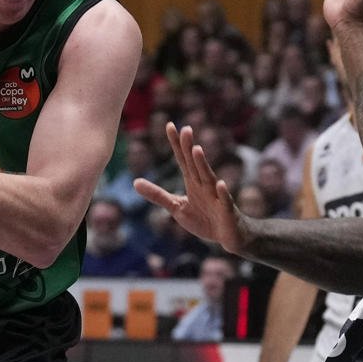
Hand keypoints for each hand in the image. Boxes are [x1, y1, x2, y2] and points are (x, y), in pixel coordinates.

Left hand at [135, 123, 244, 253]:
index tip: (170, 125)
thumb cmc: (203, 220)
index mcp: (192, 183)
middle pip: (195, 164)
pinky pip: (224, 201)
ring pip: (209, 178)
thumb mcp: (177, 208)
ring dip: (203, 164)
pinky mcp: (226, 211)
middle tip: (185, 129)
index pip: (183, 160)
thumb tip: (135, 182)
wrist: (228, 236)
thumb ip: (158, 195)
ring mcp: (216, 197)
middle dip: (189, 148)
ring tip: (197, 150)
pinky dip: (222, 193)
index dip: (176, 144)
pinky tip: (219, 184)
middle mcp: (205, 185)